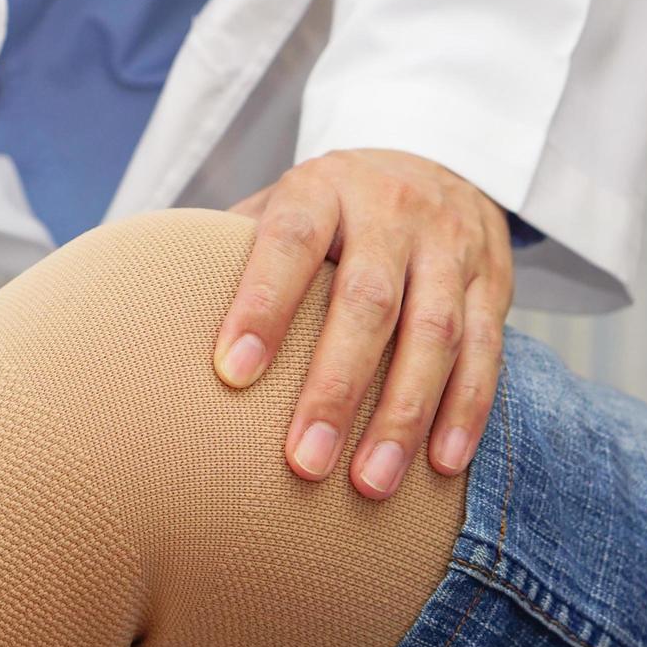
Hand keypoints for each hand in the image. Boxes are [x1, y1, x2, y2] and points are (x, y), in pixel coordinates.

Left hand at [215, 150, 512, 496]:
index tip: (231, 375)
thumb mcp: (282, 205)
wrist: (436, 162)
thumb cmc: (330, 211)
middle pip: (368, 301)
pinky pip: (487, 350)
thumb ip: (231, 252)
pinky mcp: (495, 280)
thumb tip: (151, 319)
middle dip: (336, 387)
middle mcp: (392, 210)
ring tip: (370, 484)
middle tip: (303, 462)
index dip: (262, 305)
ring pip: (435, 334)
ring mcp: (451, 244)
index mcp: (323, 188)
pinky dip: (466, 411)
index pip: (290, 241)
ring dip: (404, 415)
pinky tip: (441, 464)